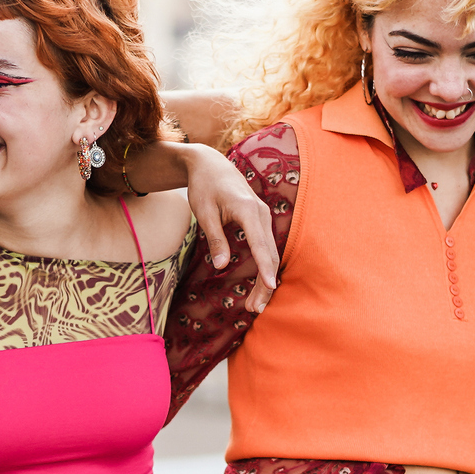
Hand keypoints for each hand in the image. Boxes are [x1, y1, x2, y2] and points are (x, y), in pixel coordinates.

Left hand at [178, 142, 281, 310]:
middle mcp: (261, 213)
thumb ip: (215, 238)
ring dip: (265, 279)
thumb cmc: (204, 186)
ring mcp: (263, 217)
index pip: (260, 244)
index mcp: (248, 210)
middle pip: (269, 254)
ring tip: (255, 305)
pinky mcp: (260, 221)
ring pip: (269, 253)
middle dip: (265, 283)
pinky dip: (264, 267)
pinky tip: (260, 284)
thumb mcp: (204, 212)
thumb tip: (221, 266)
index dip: (265, 268)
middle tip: (255, 309)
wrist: (210, 165)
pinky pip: (265, 247)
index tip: (270, 287)